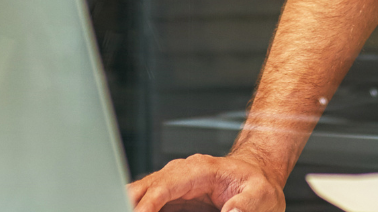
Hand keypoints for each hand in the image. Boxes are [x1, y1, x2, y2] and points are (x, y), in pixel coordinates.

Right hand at [127, 153, 285, 211]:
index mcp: (200, 170)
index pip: (164, 185)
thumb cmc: (257, 184)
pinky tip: (133, 211)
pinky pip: (149, 205)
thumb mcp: (261, 195)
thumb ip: (246, 205)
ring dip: (129, 205)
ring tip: (119, 208)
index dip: (147, 205)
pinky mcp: (172, 198)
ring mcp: (173, 185)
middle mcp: (181, 173)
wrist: (256, 175)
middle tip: (116, 209)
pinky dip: (141, 209)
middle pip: (143, 187)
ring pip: (140, 194)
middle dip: (126, 203)